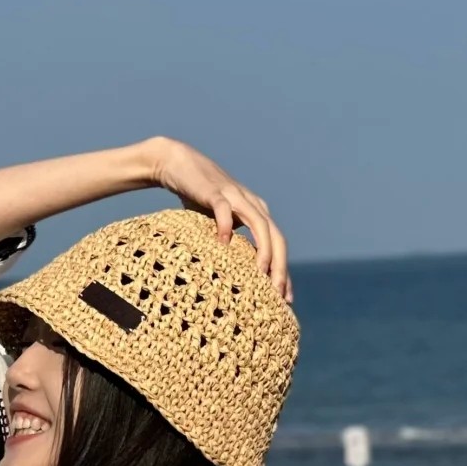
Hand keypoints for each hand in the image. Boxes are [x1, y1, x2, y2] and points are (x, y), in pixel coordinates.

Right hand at [146, 138, 291, 301]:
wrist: (180, 166)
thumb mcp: (221, 225)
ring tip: (261, 274)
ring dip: (262, 250)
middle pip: (276, 237)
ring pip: (259, 224)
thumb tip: (236, 278)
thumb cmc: (199, 201)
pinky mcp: (215, 192)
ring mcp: (235, 196)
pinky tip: (224, 243)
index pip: (278, 245)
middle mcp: (253, 204)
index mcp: (258, 213)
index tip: (286, 299)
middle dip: (280, 266)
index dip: (284, 271)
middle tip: (279, 294)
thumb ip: (232, 244)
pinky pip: (224, 210)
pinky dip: (226, 226)